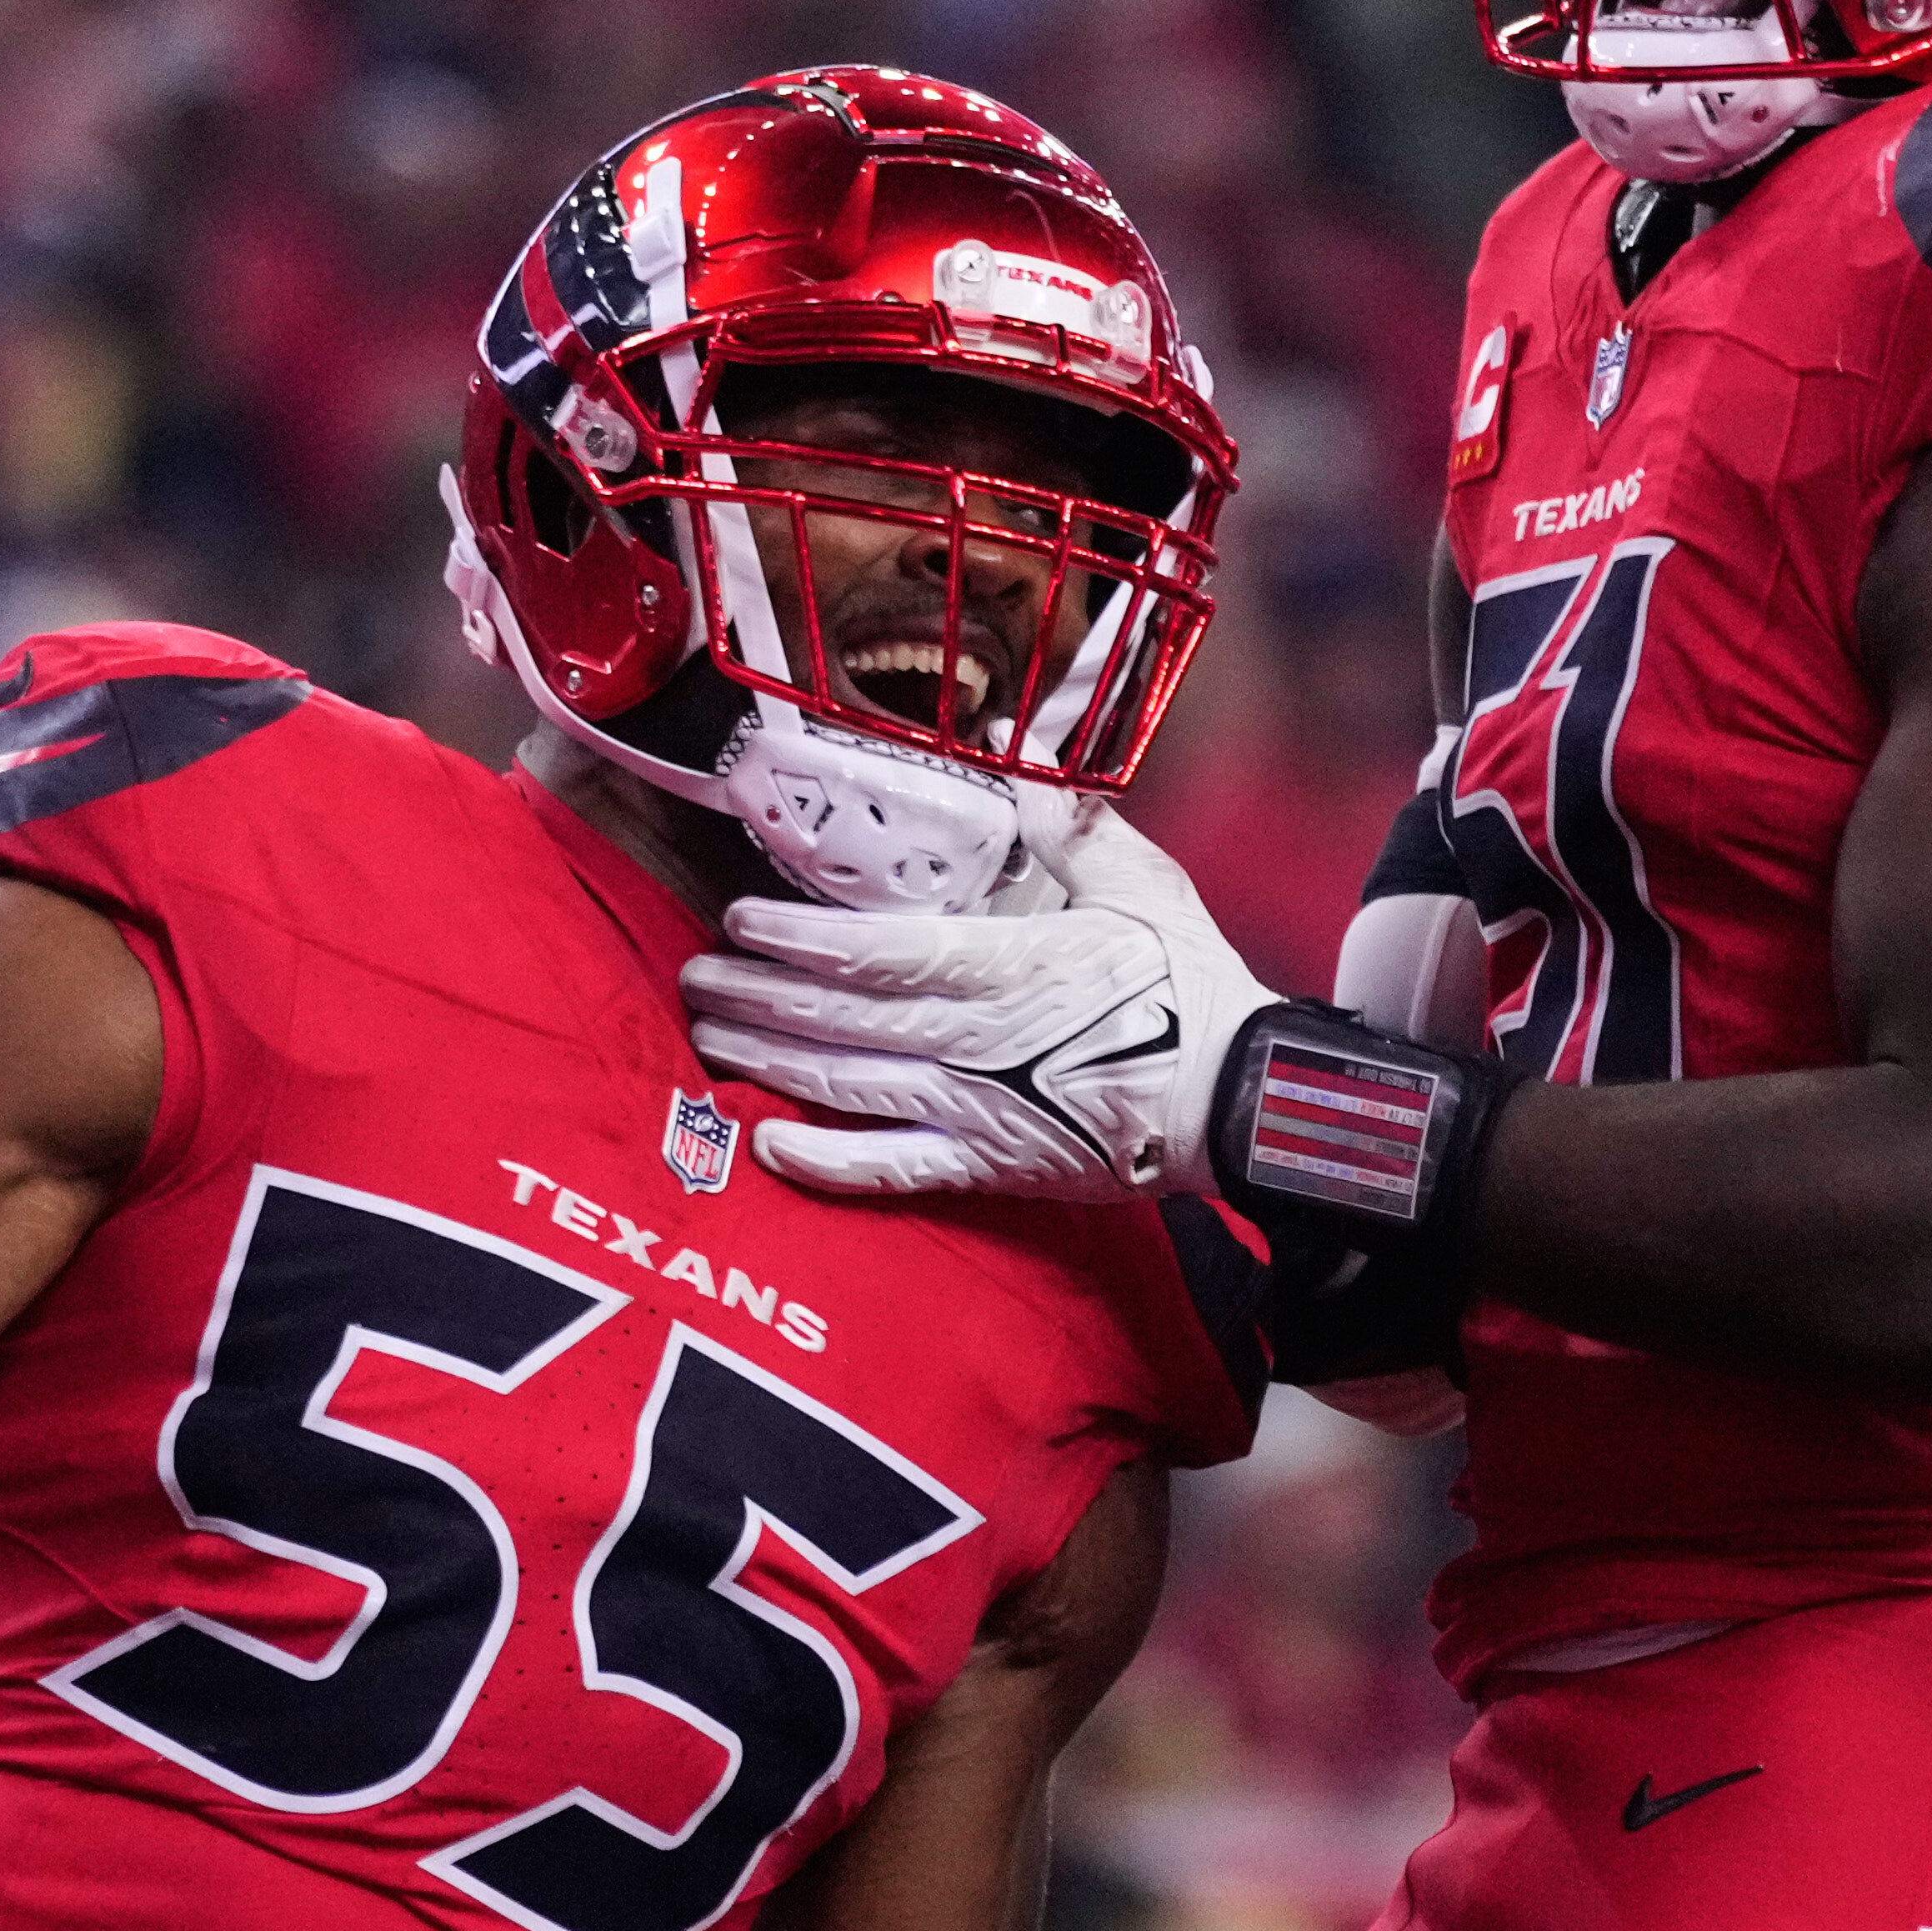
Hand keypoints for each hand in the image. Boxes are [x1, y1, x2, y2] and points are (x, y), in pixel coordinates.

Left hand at [681, 810, 1274, 1201]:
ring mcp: (976, 1111)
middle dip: (756, 997)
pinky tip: (769, 1146)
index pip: (876, 951)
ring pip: (846, 1087)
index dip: (797, 938)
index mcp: (1006, 966)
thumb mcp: (1142, 884)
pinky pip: (892, 1172)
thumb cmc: (1191, 988)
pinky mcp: (990, 1166)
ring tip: (709, 1039)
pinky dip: (826, 1164)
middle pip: (840, 1018)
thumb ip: (1071, 825)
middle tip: (692, 978)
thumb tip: (1022, 758)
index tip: (739, 920)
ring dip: (768, 1064)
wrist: (1239, 1100)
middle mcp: (974, 1041)